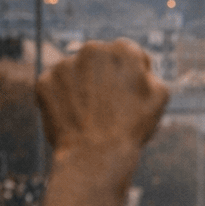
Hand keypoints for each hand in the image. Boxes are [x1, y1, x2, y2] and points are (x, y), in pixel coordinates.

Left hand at [38, 39, 166, 158]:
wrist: (96, 155)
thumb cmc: (132, 128)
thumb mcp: (159, 97)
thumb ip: (150, 73)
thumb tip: (140, 68)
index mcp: (123, 51)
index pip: (129, 53)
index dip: (133, 73)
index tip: (131, 92)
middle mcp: (92, 50)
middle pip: (100, 60)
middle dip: (105, 76)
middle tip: (111, 104)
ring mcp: (64, 65)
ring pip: (77, 72)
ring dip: (84, 86)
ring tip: (92, 114)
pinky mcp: (44, 81)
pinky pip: (57, 86)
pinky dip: (64, 98)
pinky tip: (75, 116)